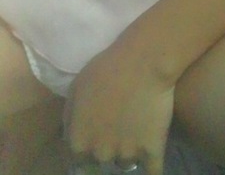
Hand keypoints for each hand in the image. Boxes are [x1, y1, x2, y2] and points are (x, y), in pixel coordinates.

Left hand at [64, 38, 174, 174]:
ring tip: (137, 129)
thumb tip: (71, 135)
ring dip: (129, 150)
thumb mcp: (76, 88)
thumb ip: (70, 118)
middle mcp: (101, 154)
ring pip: (126, 162)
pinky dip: (152, 170)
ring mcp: (128, 153)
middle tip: (118, 125)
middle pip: (102, 161)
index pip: (78, 159)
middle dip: (108, 146)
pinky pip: (153, 171)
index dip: (87, 146)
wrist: (143, 63)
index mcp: (79, 141)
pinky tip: (151, 163)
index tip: (96, 134)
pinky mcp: (153, 149)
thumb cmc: (106, 69)